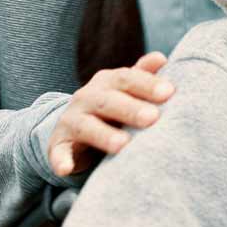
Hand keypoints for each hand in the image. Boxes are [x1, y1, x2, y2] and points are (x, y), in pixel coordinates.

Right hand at [48, 52, 171, 176]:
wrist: (73, 129)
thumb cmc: (112, 108)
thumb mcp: (125, 90)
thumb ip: (142, 75)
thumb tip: (161, 58)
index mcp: (107, 81)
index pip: (126, 78)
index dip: (146, 84)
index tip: (169, 92)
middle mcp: (86, 97)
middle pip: (108, 101)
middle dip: (130, 109)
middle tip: (152, 118)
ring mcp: (71, 120)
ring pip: (86, 126)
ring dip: (103, 135)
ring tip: (123, 145)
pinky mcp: (58, 145)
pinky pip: (58, 153)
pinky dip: (61, 160)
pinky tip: (65, 168)